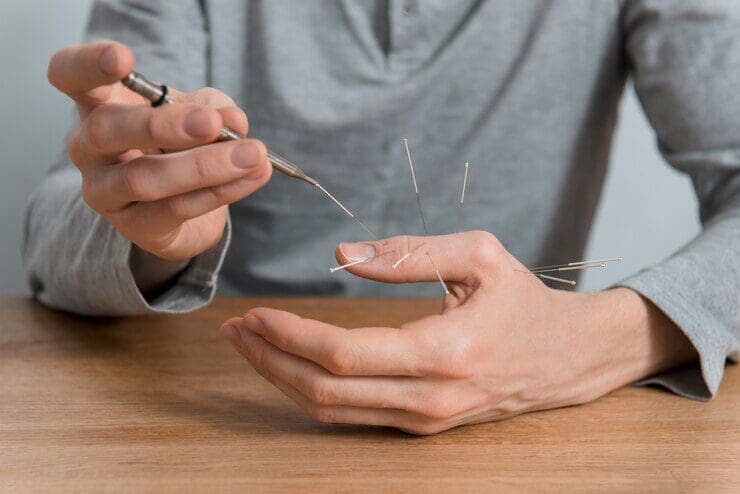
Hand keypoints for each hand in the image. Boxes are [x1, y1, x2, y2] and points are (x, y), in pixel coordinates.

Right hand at [48, 41, 270, 260]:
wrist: (182, 207)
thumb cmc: (180, 144)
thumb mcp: (199, 113)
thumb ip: (214, 109)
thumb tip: (233, 121)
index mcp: (97, 104)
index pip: (69, 75)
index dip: (88, 65)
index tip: (123, 59)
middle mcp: (89, 148)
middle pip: (107, 129)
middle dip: (164, 125)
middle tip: (212, 123)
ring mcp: (106, 191)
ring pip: (145, 178)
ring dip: (205, 165)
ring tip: (253, 154)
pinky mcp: (135, 226)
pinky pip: (177, 208)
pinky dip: (222, 190)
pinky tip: (254, 175)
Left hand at [219, 231, 695, 433]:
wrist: (563, 357)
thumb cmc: (522, 300)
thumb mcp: (480, 256)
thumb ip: (411, 252)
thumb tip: (343, 256)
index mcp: (443, 354)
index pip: (343, 354)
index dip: (290, 333)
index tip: (255, 312)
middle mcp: (428, 399)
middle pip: (324, 390)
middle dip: (269, 359)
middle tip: (234, 329)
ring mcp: (422, 421)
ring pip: (331, 411)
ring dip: (281, 378)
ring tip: (249, 345)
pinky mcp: (420, 426)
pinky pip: (350, 415)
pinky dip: (310, 391)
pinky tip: (288, 365)